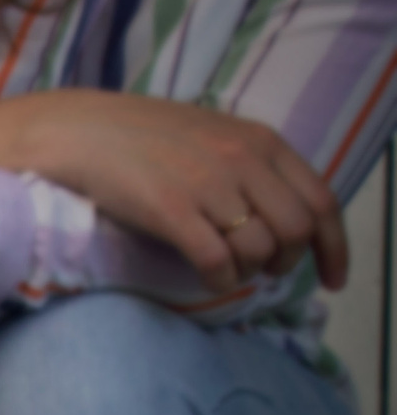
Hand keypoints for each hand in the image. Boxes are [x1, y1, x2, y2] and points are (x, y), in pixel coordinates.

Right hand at [0, 90, 347, 293]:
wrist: (79, 132)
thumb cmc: (141, 138)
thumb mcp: (212, 138)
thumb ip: (250, 167)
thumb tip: (278, 216)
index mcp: (260, 141)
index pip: (321, 201)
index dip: (335, 247)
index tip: (333, 279)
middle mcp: (243, 160)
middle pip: (295, 231)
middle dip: (286, 262)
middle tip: (263, 273)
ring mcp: (208, 185)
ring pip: (259, 249)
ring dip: (248, 272)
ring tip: (227, 272)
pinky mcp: (171, 210)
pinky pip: (217, 261)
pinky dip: (220, 281)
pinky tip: (208, 281)